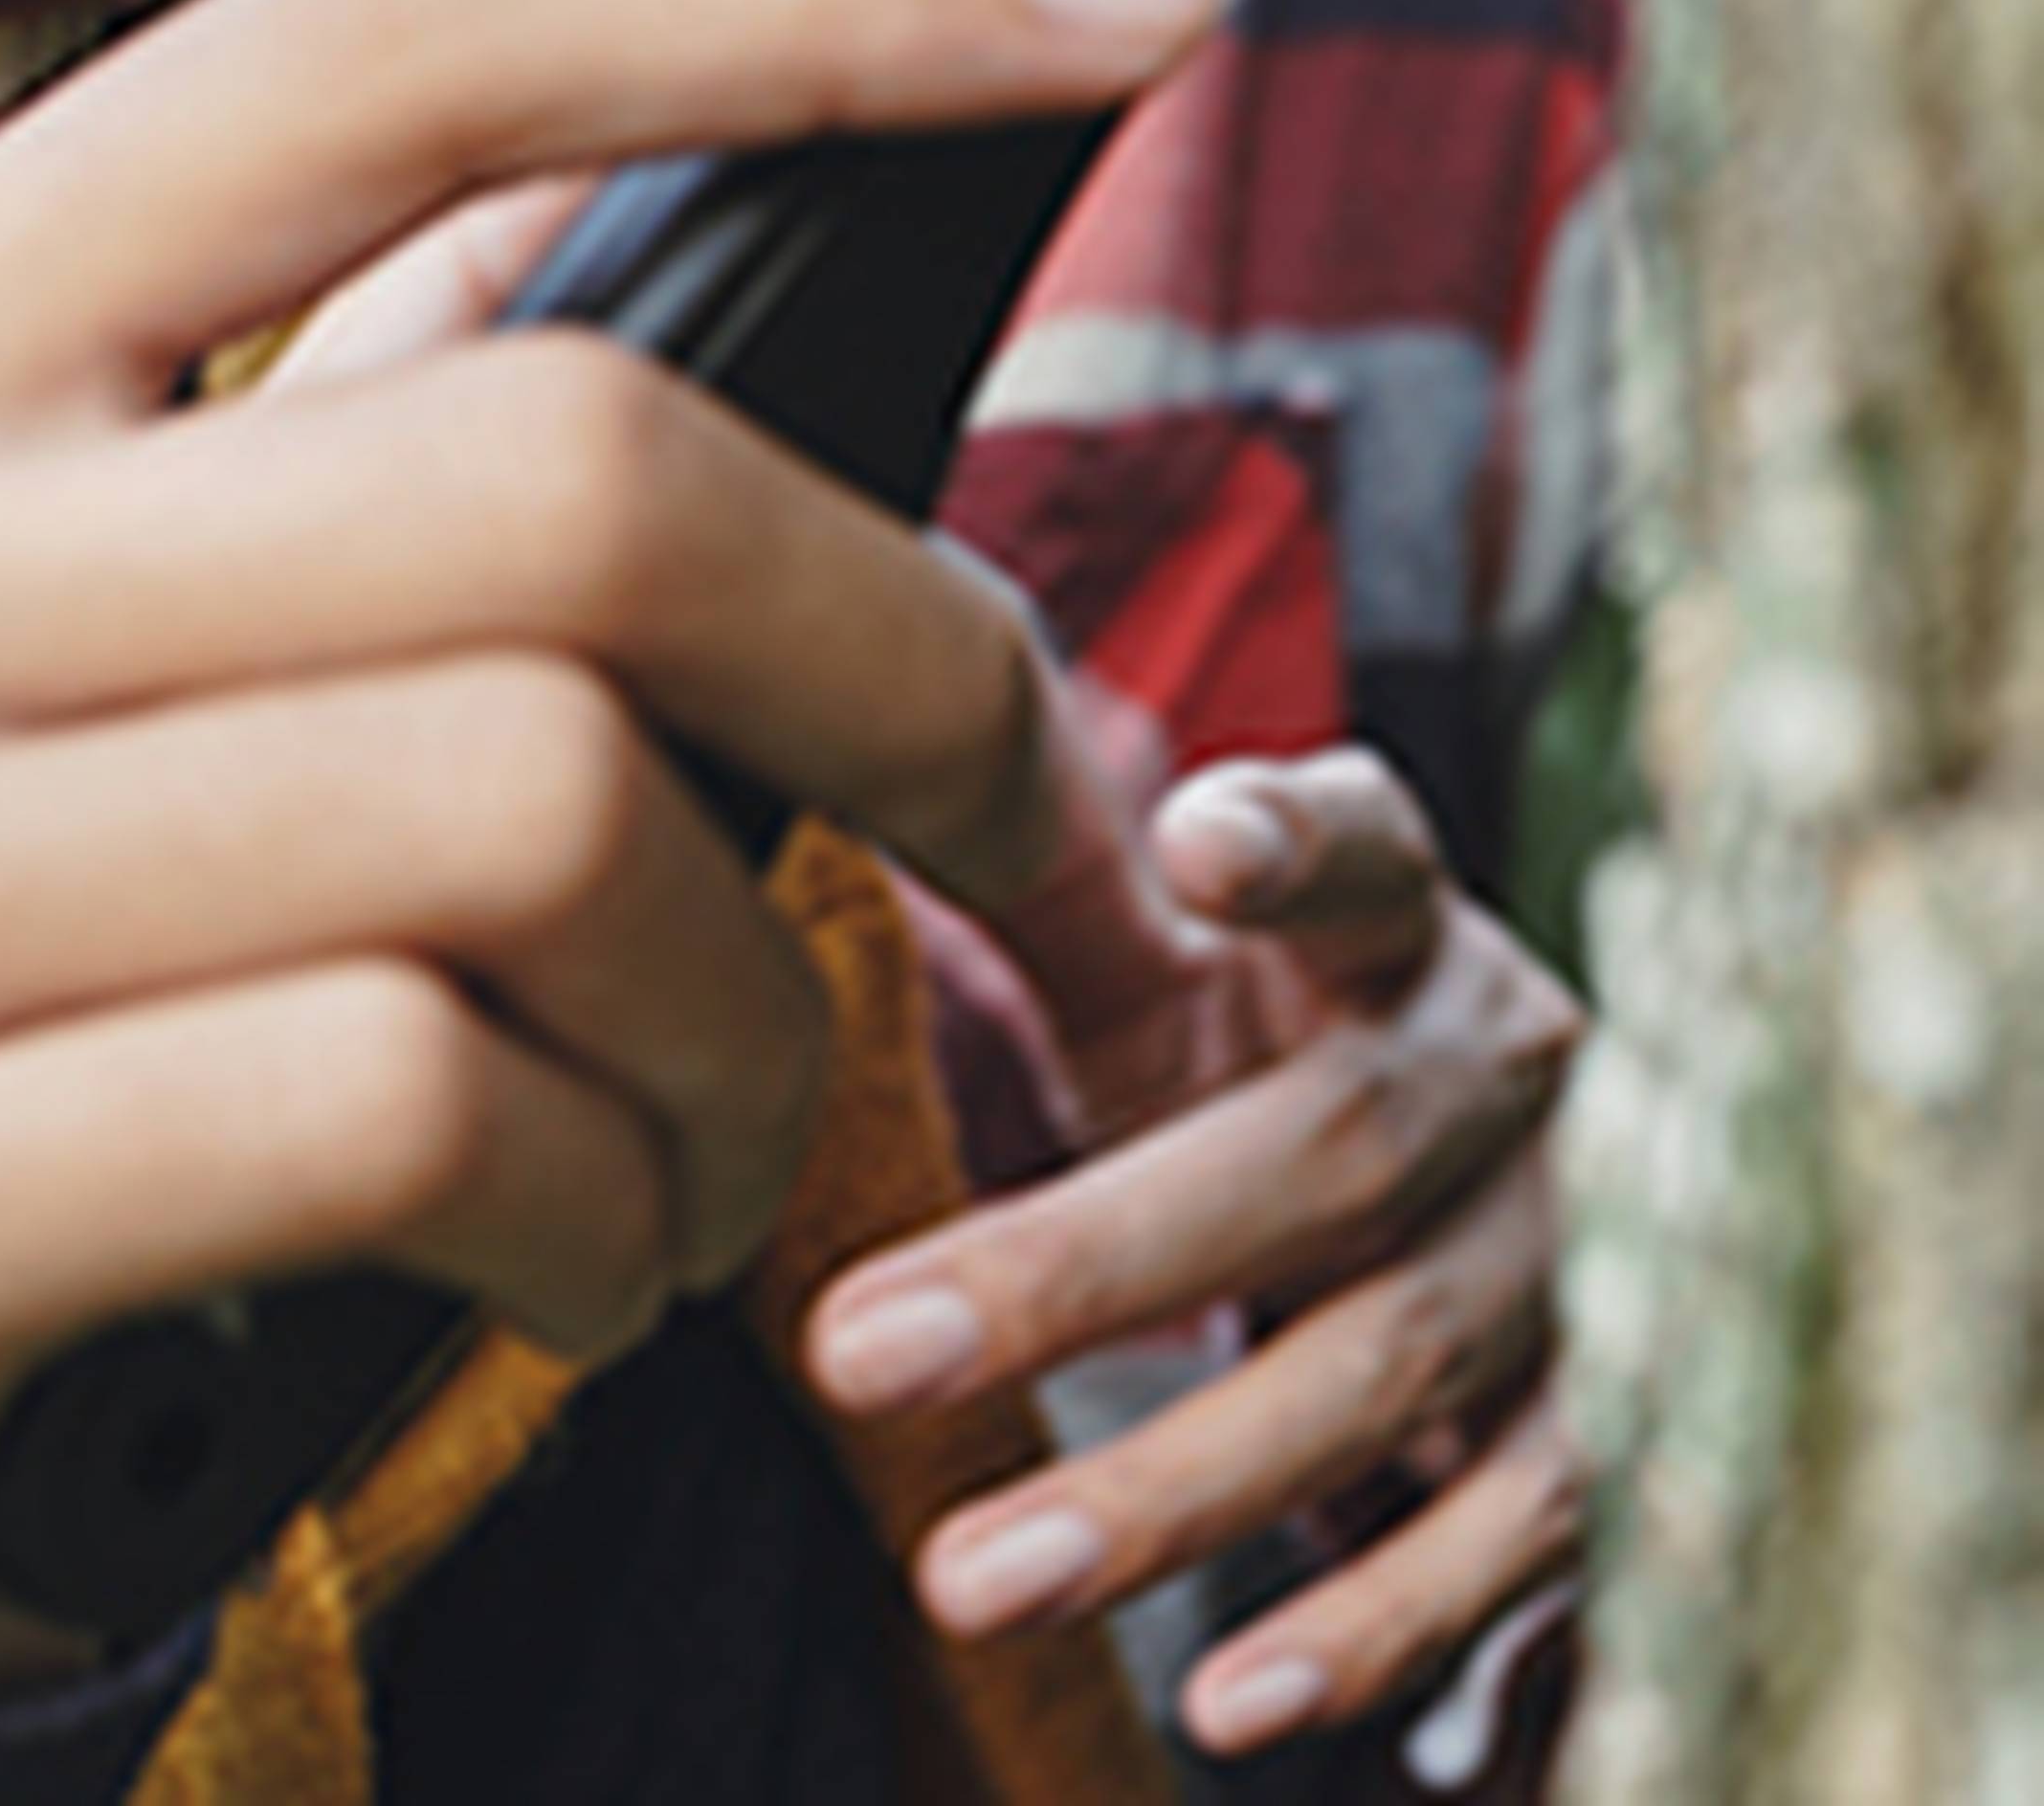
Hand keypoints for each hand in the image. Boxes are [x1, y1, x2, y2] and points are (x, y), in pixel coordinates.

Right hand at [0, 0, 1226, 1682]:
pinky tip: (574, 1240)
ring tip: (703, 1102)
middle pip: (564, 470)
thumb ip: (372, 364)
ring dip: (750, 1010)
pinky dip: (612, 1197)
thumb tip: (769, 85)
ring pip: (544, 818)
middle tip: (999, 801)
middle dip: (902, 656)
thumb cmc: (13, 915)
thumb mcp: (112, 588)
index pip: (381, 40)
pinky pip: (424, 1106)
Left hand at [801, 740, 1585, 1763]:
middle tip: (856, 1353)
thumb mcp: (1180, 965)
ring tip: (974, 1572)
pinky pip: (1503, 1545)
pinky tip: (1233, 1702)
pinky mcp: (1610, 1433)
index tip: (1197, 845)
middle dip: (1080, 1268)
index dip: (1294, 841)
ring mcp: (1580, 1259)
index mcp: (1403, 926)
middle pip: (1315, 1154)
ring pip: (1389, 1370)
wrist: (1497, 1204)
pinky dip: (1376, 1631)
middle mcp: (1512, 1076)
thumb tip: (869, 763)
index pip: (1367, 847)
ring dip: (1177, 1488)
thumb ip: (1058, 885)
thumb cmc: (1284, 1052)